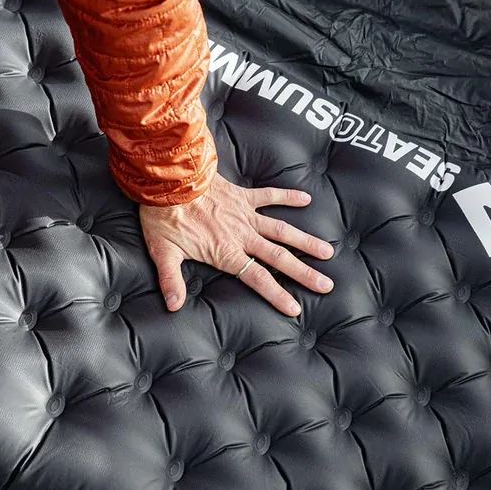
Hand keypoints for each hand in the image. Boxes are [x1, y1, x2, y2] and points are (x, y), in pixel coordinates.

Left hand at [140, 174, 334, 315]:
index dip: (277, 295)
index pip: (257, 279)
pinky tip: (306, 200)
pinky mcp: (242, 195)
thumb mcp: (163, 253)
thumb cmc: (163, 218)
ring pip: (282, 230)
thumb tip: (174, 306)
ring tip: (327, 251)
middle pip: (279, 257)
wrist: (168, 181)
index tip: (296, 308)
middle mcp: (242, 235)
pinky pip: (269, 196)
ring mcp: (245, 214)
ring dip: (305, 241)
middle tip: (327, 284)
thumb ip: (171, 281)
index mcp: (226, 253)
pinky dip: (288, 196)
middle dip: (304, 273)